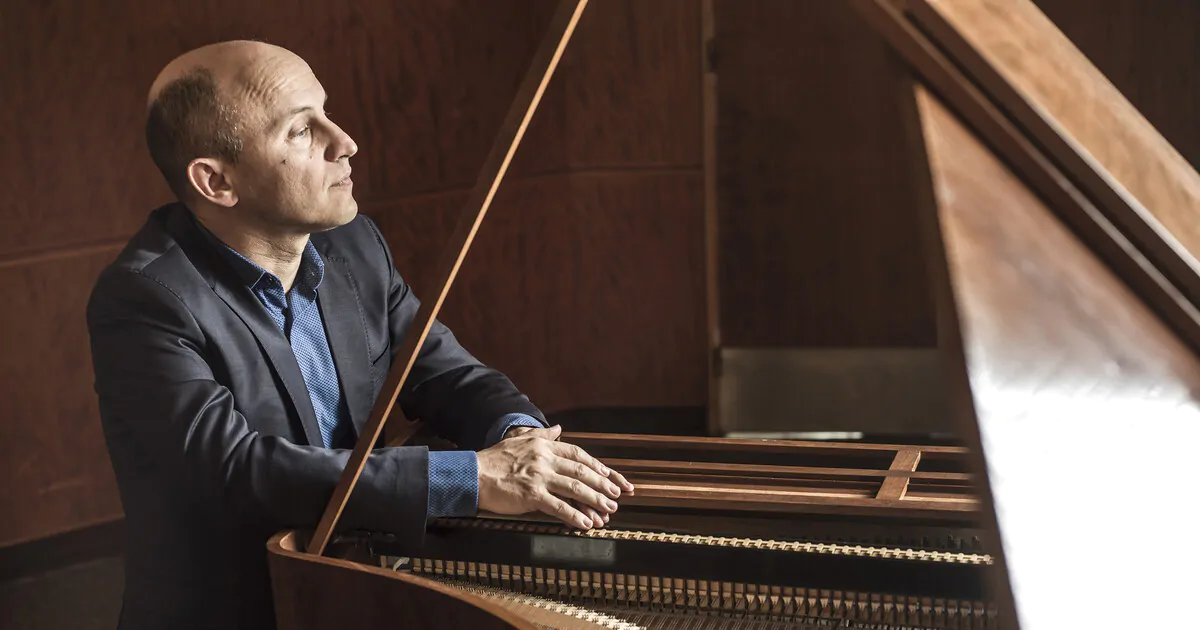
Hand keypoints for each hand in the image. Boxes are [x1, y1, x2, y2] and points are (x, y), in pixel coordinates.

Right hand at [478, 424, 634, 529]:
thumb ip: (542, 434)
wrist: (473, 474)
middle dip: (603, 485)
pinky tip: (586, 524)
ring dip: (595, 501)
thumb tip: (559, 428)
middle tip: (617, 495)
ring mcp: (539, 477)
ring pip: (575, 488)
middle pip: (582, 472)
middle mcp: (545, 459)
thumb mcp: (519, 439)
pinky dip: (575, 516)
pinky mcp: (531, 495)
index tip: (612, 477)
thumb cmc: (495, 459)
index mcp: (544, 446)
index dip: (599, 467)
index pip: (579, 454)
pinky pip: (559, 507)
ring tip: (609, 511)